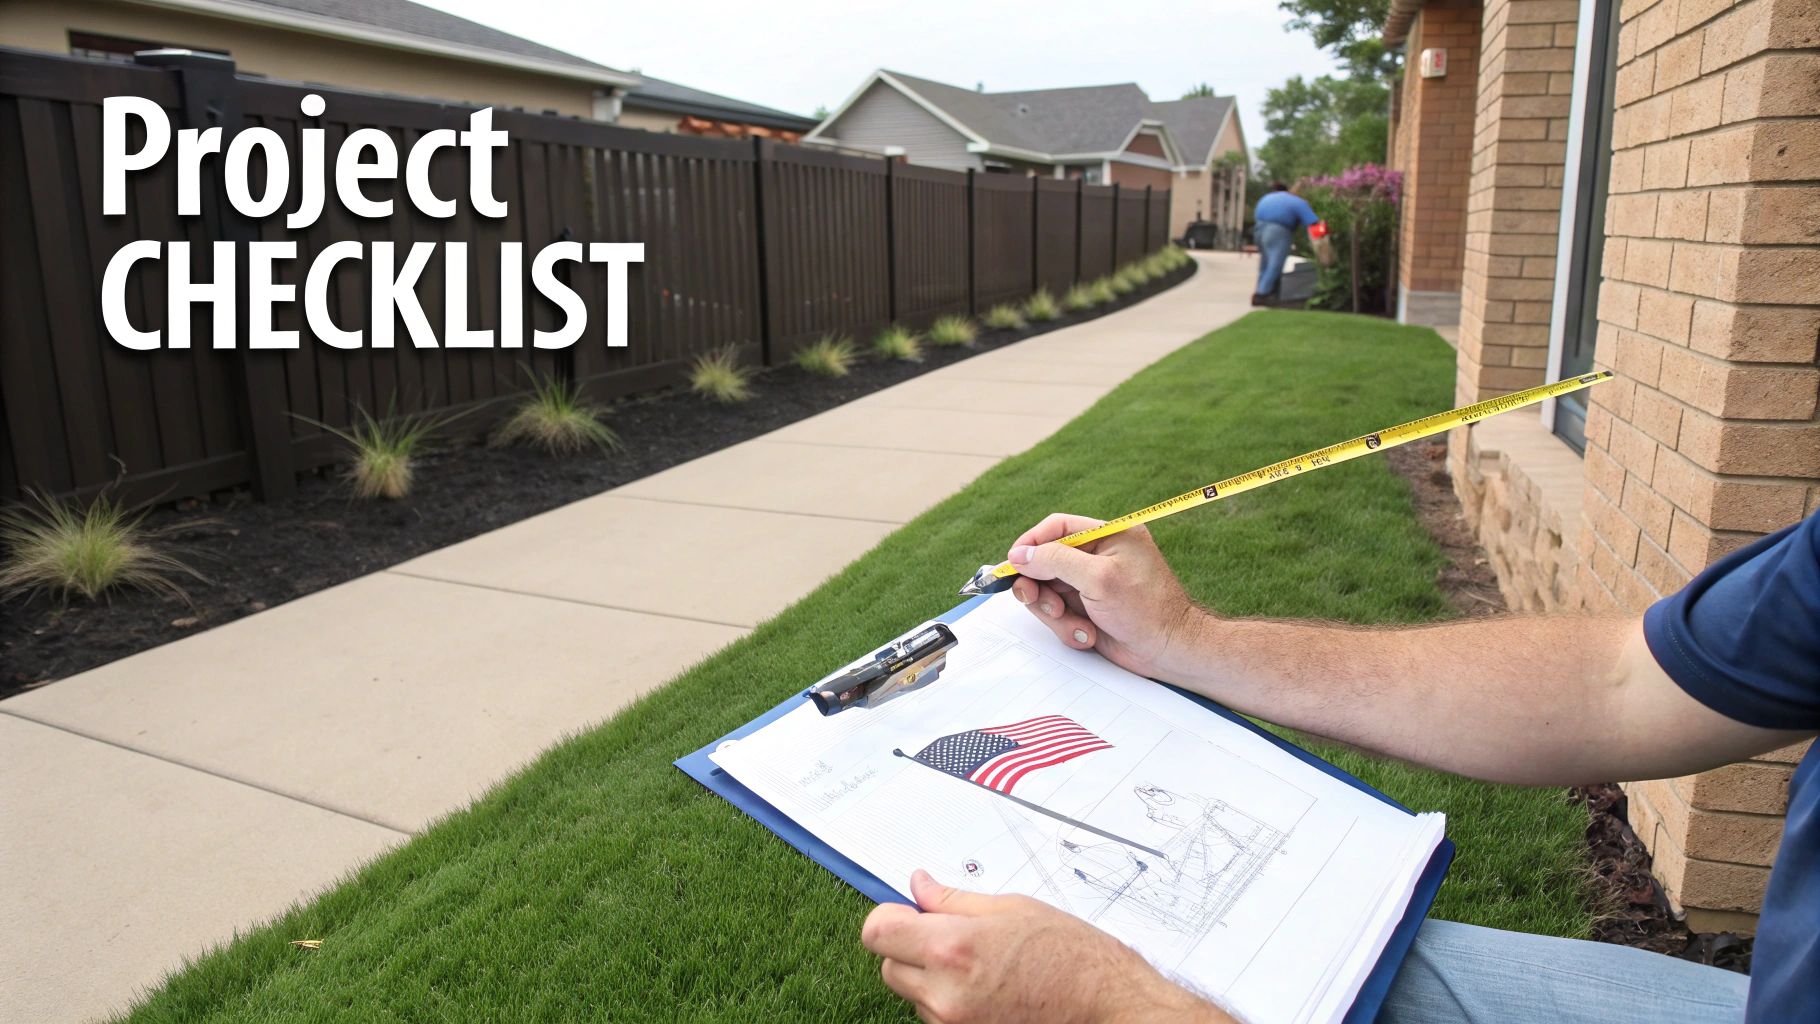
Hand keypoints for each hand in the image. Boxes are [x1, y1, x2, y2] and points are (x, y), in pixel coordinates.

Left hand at [861, 869, 1224, 1023]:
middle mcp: (945, 994)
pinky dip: (952, 1004)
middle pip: (889, 965)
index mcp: (953, 948)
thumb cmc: (1074, 958)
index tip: (911, 914)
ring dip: (934, 979)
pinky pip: (938, 1018)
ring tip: (985, 968)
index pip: (877, 932)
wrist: (1110, 1010)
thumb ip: (954, 900)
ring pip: (914, 995)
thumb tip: (919, 885)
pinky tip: (992, 992)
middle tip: (955, 938)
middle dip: (912, 948)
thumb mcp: (1014, 909)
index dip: (892, 918)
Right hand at [1006, 513, 1201, 679]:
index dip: (1031, 544)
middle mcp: (1098, 557)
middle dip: (1040, 586)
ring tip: (1078, 624)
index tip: (1013, 563)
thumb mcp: (1098, 578)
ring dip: (1056, 613)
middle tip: (1040, 601)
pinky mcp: (1087, 610)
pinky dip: (1068, 628)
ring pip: (1047, 592)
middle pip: (1045, 562)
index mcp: (1108, 536)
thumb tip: (1021, 554)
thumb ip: (1056, 561)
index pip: (1057, 528)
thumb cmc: (1147, 611)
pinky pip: (1059, 615)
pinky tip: (1089, 634)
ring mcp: (1091, 585)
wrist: (1169, 652)